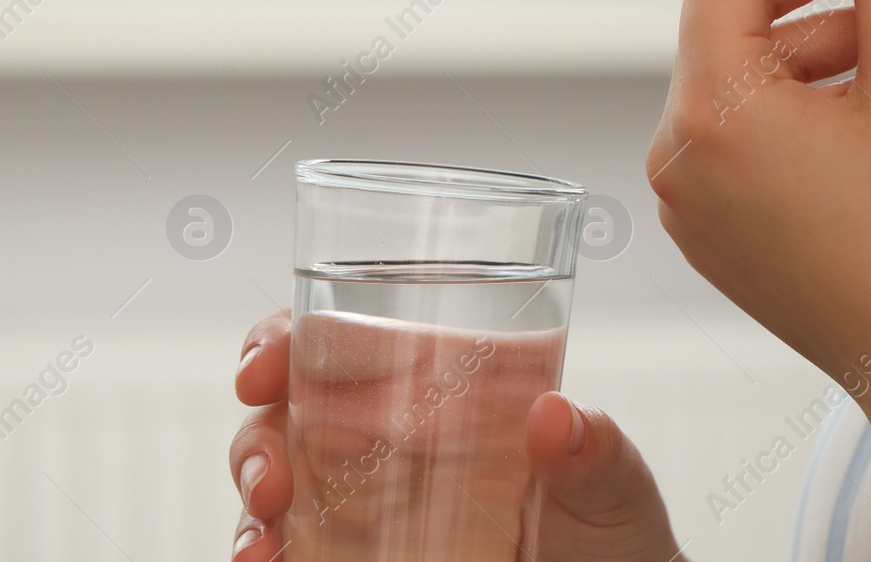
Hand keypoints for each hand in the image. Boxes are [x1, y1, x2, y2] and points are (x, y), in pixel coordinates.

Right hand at [231, 310, 682, 561]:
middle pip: (288, 410)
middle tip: (270, 478)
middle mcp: (391, 435)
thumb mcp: (613, 480)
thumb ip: (595, 451)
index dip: (286, 337)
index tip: (265, 361)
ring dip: (250, 506)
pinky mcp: (361, 555)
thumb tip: (557, 416)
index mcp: (443, 382)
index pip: (343, 336)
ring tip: (263, 541)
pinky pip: (292, 549)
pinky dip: (264, 554)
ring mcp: (369, 502)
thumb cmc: (614, 525)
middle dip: (258, 436)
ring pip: (275, 482)